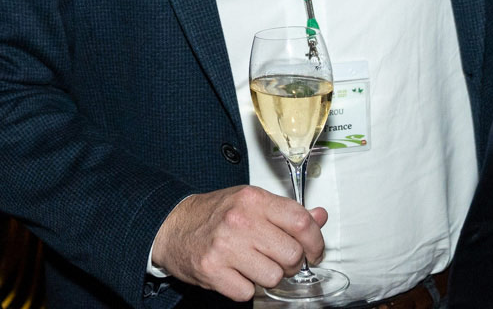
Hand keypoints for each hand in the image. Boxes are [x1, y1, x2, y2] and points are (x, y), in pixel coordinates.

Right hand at [150, 185, 328, 300]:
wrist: (173, 226)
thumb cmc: (215, 214)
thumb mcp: (252, 202)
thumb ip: (286, 211)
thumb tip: (319, 217)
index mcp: (254, 200)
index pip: (301, 222)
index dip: (315, 242)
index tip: (314, 251)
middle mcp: (240, 221)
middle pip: (292, 254)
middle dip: (292, 263)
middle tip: (281, 259)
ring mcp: (225, 247)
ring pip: (273, 277)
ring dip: (269, 276)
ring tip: (255, 265)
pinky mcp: (212, 271)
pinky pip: (248, 293)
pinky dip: (245, 288)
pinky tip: (236, 273)